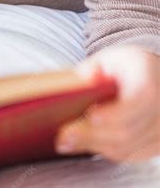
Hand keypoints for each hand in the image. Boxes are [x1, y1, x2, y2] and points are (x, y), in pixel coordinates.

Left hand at [55, 44, 159, 162]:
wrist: (152, 79)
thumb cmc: (128, 68)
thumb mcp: (111, 59)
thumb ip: (94, 66)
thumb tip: (85, 77)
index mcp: (148, 85)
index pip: (135, 103)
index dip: (113, 113)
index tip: (90, 116)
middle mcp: (159, 112)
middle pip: (126, 130)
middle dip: (91, 135)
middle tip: (63, 136)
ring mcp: (158, 132)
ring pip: (126, 147)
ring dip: (93, 146)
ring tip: (65, 142)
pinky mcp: (154, 146)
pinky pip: (128, 154)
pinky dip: (104, 150)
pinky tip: (83, 144)